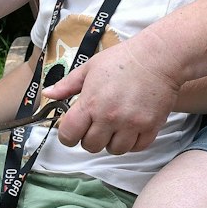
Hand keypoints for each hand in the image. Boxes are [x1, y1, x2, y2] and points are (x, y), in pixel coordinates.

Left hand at [46, 37, 178, 154]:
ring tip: (115, 127)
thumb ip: (67, 85)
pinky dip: (132, 142)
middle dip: (90, 138)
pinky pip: (136, 148)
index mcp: (90, 103)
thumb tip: (47, 94)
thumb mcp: (89, 68)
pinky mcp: (150, 127)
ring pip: (114, 150)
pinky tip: (131, 128)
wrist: (158, 57)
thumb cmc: (122, 60)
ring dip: (112, 142)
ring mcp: (131, 124)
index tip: (74, 130)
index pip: (69, 135)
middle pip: (91, 146)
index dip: (68, 135)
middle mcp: (109, 117)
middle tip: (97, 125)